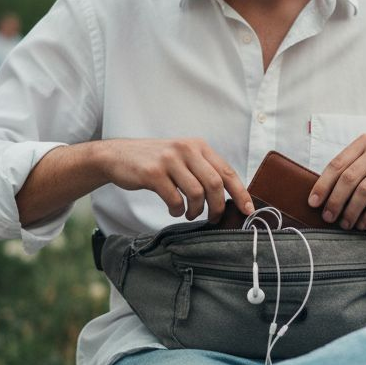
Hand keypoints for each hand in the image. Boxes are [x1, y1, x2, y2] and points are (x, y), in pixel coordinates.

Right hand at [99, 138, 251, 221]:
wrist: (117, 156)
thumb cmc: (154, 161)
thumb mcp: (182, 157)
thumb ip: (202, 169)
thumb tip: (228, 196)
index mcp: (198, 146)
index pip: (227, 171)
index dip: (240, 193)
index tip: (248, 210)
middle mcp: (186, 149)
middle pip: (215, 184)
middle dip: (218, 207)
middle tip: (214, 219)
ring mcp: (169, 160)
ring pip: (196, 193)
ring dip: (196, 210)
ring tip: (190, 213)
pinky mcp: (153, 173)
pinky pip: (175, 199)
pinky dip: (178, 210)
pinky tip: (173, 209)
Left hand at [307, 135, 365, 230]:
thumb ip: (353, 169)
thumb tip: (324, 196)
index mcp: (365, 141)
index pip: (337, 164)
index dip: (323, 185)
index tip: (313, 203)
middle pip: (349, 178)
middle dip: (335, 201)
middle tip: (328, 218)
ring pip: (364, 190)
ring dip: (351, 211)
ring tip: (345, 224)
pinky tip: (363, 224)